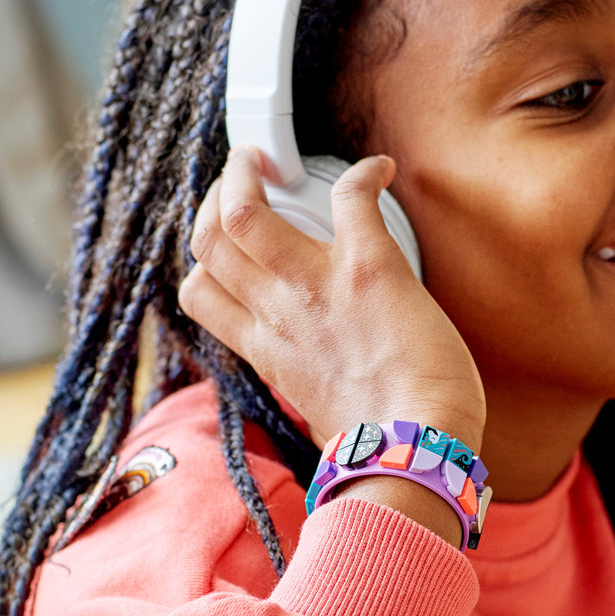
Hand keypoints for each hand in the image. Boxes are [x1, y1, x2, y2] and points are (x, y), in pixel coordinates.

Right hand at [178, 147, 485, 450]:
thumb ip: (309, 377)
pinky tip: (378, 170)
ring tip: (265, 161)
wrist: (416, 454)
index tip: (228, 237)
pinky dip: (363, 175)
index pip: (199, 291)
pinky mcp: (368, 267)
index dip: (205, 256)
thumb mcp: (318, 409)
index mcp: (266, 350)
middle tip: (244, 178)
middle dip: (217, 196)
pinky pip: (349, 199)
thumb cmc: (382, 447)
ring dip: (248, 173)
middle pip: (208, 239)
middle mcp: (277, 313)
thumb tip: (324, 375)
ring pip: (242, 212)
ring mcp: (315, 287)